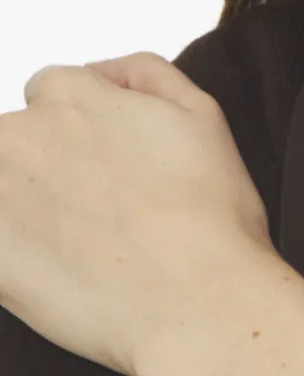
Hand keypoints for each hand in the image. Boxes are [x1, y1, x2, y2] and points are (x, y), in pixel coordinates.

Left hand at [0, 51, 277, 375]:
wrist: (197, 304)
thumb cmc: (210, 220)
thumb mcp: (203, 115)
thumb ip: (146, 74)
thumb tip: (102, 71)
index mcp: (70, 97)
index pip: (52, 95)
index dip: (85, 134)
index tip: (110, 172)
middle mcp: (19, 137)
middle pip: (18, 143)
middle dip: (50, 171)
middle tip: (104, 216)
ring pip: (4, 194)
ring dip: (28, 212)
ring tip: (84, 251)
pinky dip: (18, 256)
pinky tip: (61, 275)